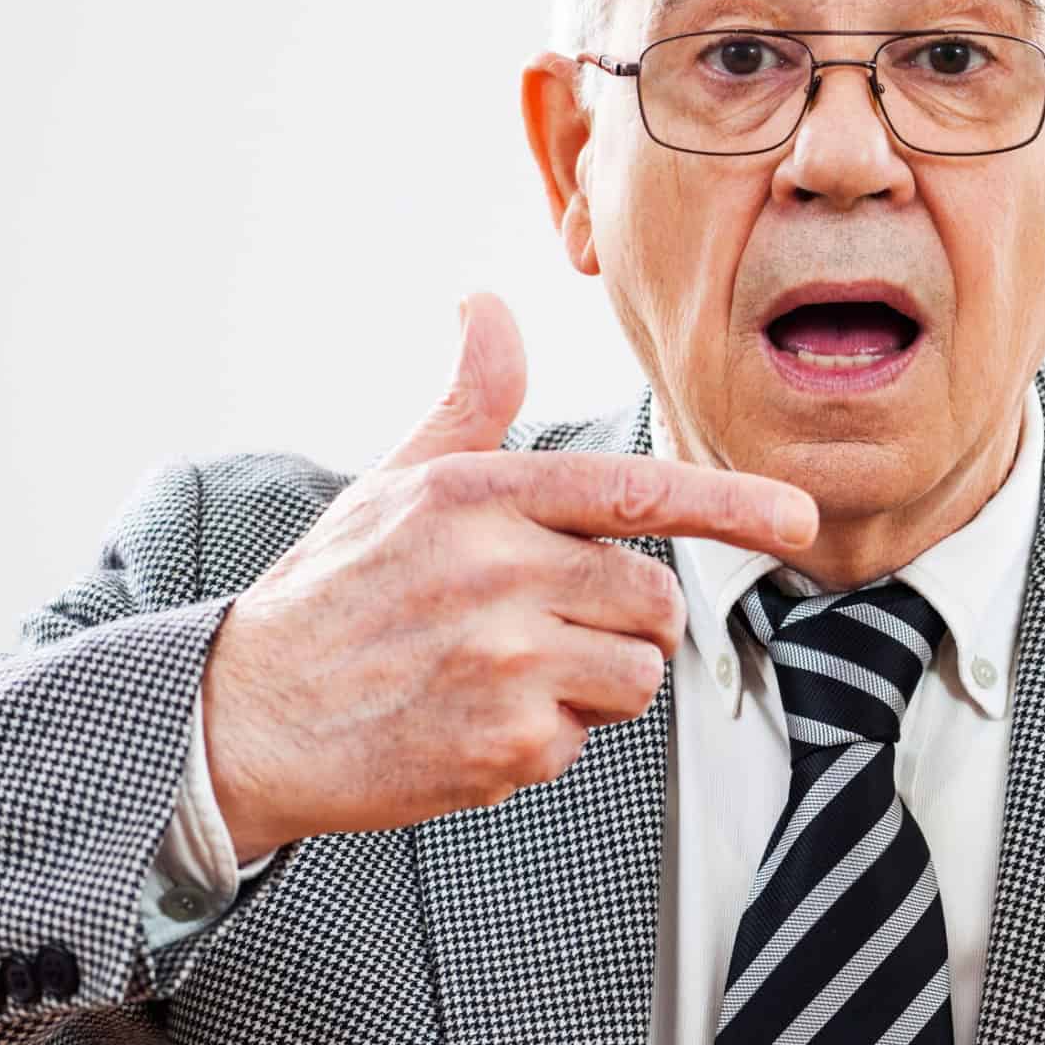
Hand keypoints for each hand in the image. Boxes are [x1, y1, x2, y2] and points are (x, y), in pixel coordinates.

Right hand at [198, 291, 819, 858]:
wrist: (244, 715)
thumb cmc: (334, 592)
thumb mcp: (399, 483)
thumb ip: (469, 402)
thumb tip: (484, 300)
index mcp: (478, 495)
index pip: (635, 492)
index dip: (732, 504)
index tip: (800, 518)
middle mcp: (495, 569)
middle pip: (655, 600)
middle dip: (625, 623)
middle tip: (542, 630)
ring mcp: (501, 660)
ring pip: (635, 674)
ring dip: (592, 686)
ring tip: (502, 677)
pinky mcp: (501, 743)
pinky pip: (583, 741)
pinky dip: (544, 742)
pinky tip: (471, 724)